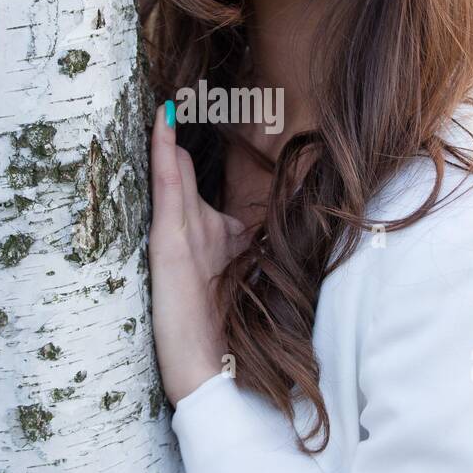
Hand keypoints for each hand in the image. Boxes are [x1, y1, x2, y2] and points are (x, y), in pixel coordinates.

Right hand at [148, 100, 251, 407]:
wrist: (213, 374)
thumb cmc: (240, 333)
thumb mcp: (265, 277)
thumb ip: (274, 248)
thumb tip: (309, 222)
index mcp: (218, 240)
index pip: (206, 188)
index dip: (207, 156)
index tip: (209, 115)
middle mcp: (195, 234)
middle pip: (186, 175)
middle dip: (179, 141)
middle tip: (175, 97)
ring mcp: (178, 238)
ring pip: (175, 176)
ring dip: (168, 139)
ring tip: (165, 102)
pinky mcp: (168, 246)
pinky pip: (167, 189)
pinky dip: (164, 155)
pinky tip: (163, 124)